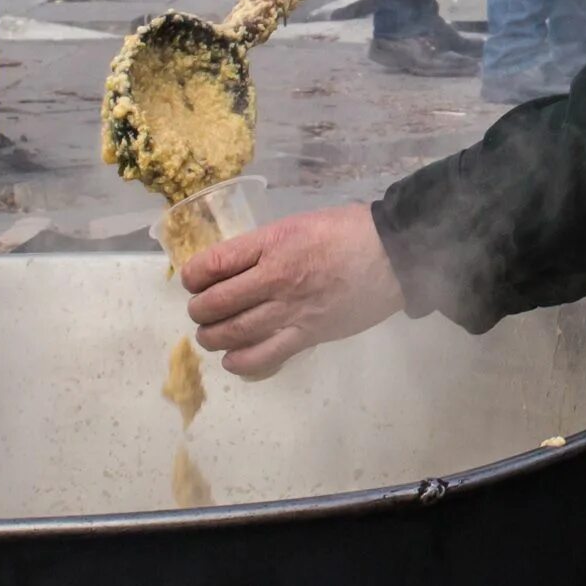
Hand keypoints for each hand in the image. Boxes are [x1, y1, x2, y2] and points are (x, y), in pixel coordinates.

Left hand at [183, 203, 406, 378]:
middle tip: (202, 310)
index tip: (194, 281)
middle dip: (199, 310)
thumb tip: (239, 265)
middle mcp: (274, 278)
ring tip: (212, 334)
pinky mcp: (307, 335)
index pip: (212, 265)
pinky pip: (262, 357)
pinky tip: (234, 358)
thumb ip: (268, 245)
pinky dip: (240, 361)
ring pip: (233, 333)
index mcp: (272, 243)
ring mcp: (290, 310)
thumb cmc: (349, 231)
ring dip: (212, 337)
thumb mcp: (299, 223)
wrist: (393, 255)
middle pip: (215, 303)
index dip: (192, 276)